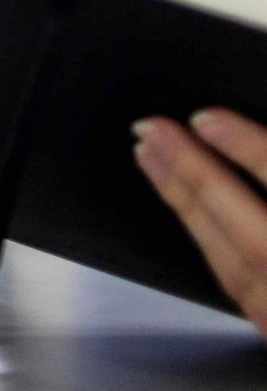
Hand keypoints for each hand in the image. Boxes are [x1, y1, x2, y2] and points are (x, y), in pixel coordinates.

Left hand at [135, 111, 266, 335]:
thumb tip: (250, 140)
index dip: (250, 152)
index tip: (205, 120)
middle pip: (255, 234)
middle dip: (197, 175)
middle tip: (151, 129)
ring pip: (233, 263)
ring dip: (185, 203)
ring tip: (149, 156)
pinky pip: (236, 284)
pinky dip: (205, 238)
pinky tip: (185, 209)